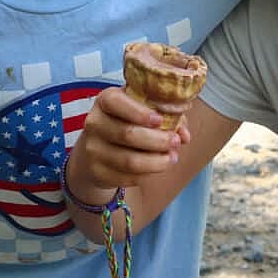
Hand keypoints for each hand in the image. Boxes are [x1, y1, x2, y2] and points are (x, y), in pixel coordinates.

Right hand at [69, 87, 184, 193]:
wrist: (97, 148)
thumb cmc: (127, 121)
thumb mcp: (142, 110)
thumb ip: (166, 115)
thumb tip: (184, 135)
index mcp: (105, 100)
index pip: (116, 102)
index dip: (139, 112)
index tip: (159, 120)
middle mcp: (95, 123)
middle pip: (128, 134)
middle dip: (158, 140)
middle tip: (175, 142)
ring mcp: (92, 149)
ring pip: (129, 161)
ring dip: (156, 162)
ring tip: (172, 158)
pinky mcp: (97, 172)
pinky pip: (126, 177)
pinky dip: (147, 175)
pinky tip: (156, 167)